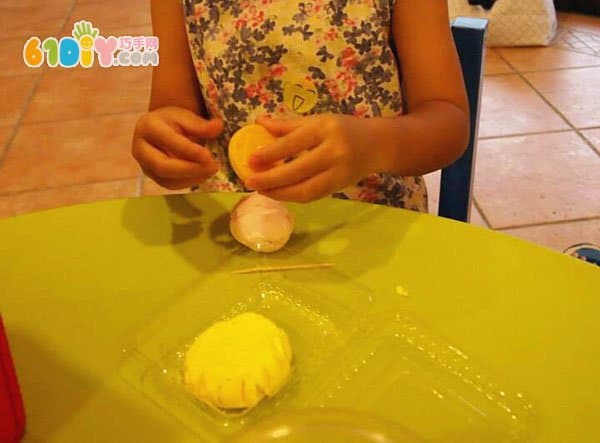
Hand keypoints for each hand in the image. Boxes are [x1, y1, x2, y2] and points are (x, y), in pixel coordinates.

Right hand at [132, 107, 222, 189]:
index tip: (208, 156)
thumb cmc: (174, 122)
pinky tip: (203, 174)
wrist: (163, 130)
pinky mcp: (154, 177)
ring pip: (167, 179)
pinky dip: (189, 182)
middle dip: (190, 169)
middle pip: (163, 166)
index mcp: (147, 127)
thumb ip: (201, 124)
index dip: (189, 151)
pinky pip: (171, 185)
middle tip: (213, 167)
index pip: (168, 141)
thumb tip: (218, 126)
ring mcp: (145, 166)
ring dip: (192, 178)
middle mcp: (140, 149)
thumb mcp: (186, 117)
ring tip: (211, 170)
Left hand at [245, 114, 380, 202]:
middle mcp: (334, 151)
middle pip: (298, 170)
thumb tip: (259, 123)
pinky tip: (278, 193)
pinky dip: (293, 196)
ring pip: (306, 189)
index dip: (271, 153)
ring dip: (280, 193)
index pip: (294, 143)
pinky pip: (313, 195)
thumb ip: (288, 125)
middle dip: (271, 179)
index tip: (251, 160)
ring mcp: (339, 172)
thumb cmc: (344, 129)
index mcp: (325, 129)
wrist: (379, 145)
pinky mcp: (340, 187)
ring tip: (260, 190)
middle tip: (249, 181)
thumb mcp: (318, 121)